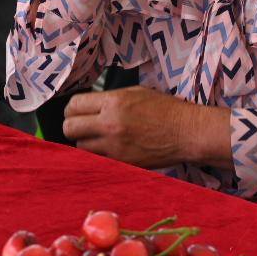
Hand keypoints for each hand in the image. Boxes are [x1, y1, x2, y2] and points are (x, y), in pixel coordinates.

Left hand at [64, 86, 222, 168]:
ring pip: (81, 148)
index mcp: (113, 102)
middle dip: (72, 127)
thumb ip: (110, 99)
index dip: (71, 110)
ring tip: (98, 140)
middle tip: (81, 127)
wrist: (186, 132)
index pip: (74, 106)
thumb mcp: (136, 93)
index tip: (76, 113)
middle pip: (70, 128)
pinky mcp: (122, 162)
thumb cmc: (166, 110)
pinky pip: (98, 160)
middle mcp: (109, 123)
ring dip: (85, 144)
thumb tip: (90, 106)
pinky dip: (100, 156)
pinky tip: (110, 150)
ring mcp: (114, 146)